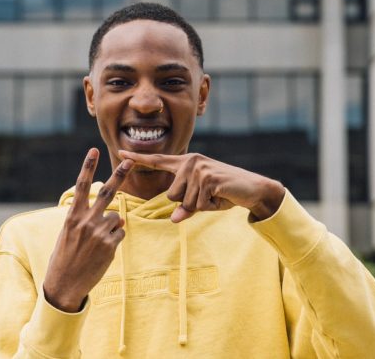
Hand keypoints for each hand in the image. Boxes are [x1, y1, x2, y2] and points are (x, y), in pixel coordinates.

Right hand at [43, 148, 133, 311]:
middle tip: (130, 160)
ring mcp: (99, 233)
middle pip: (107, 192)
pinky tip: (102, 251)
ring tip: (97, 243)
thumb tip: (119, 218)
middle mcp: (86, 221)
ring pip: (116, 218)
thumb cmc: (64, 257)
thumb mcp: (69, 235)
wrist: (64, 284)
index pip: (81, 186)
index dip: (88, 167)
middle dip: (120, 174)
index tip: (94, 150)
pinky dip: (115, 239)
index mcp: (72, 216)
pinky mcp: (110, 245)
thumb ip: (89, 221)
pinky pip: (120, 233)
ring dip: (111, 226)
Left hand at [118, 150, 284, 222]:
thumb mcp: (203, 201)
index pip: (158, 160)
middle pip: (171, 195)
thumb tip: (174, 219)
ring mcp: (199, 168)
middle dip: (189, 204)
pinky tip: (221, 197)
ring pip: (184, 202)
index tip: (121, 155)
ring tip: (215, 196)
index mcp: (186, 163)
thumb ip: (186, 207)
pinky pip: (198, 204)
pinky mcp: (208, 177)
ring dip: (200, 206)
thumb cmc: (225, 193)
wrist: (253, 188)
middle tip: (208, 196)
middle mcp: (190, 161)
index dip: (138, 159)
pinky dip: (210, 206)